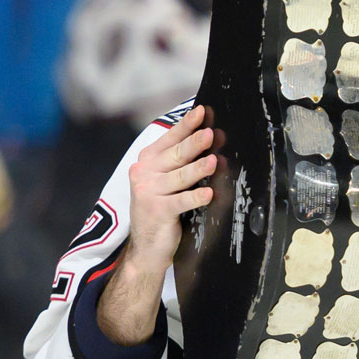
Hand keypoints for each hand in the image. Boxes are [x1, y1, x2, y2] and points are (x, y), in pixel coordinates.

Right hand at [124, 105, 215, 274]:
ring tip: (214, 161)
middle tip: (210, 133)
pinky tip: (209, 194)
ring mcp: (148, 192)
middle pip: (176, 155)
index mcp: (147, 161)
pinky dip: (196, 197)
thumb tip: (209, 138)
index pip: (169, 138)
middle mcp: (144, 173)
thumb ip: (180, 162)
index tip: (202, 111)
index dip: (186, 125)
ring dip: (198, 169)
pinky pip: (181, 201)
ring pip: (180, 177)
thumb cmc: (162, 208)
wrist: (146, 247)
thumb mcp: (166, 181)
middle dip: (195, 143)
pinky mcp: (157, 211)